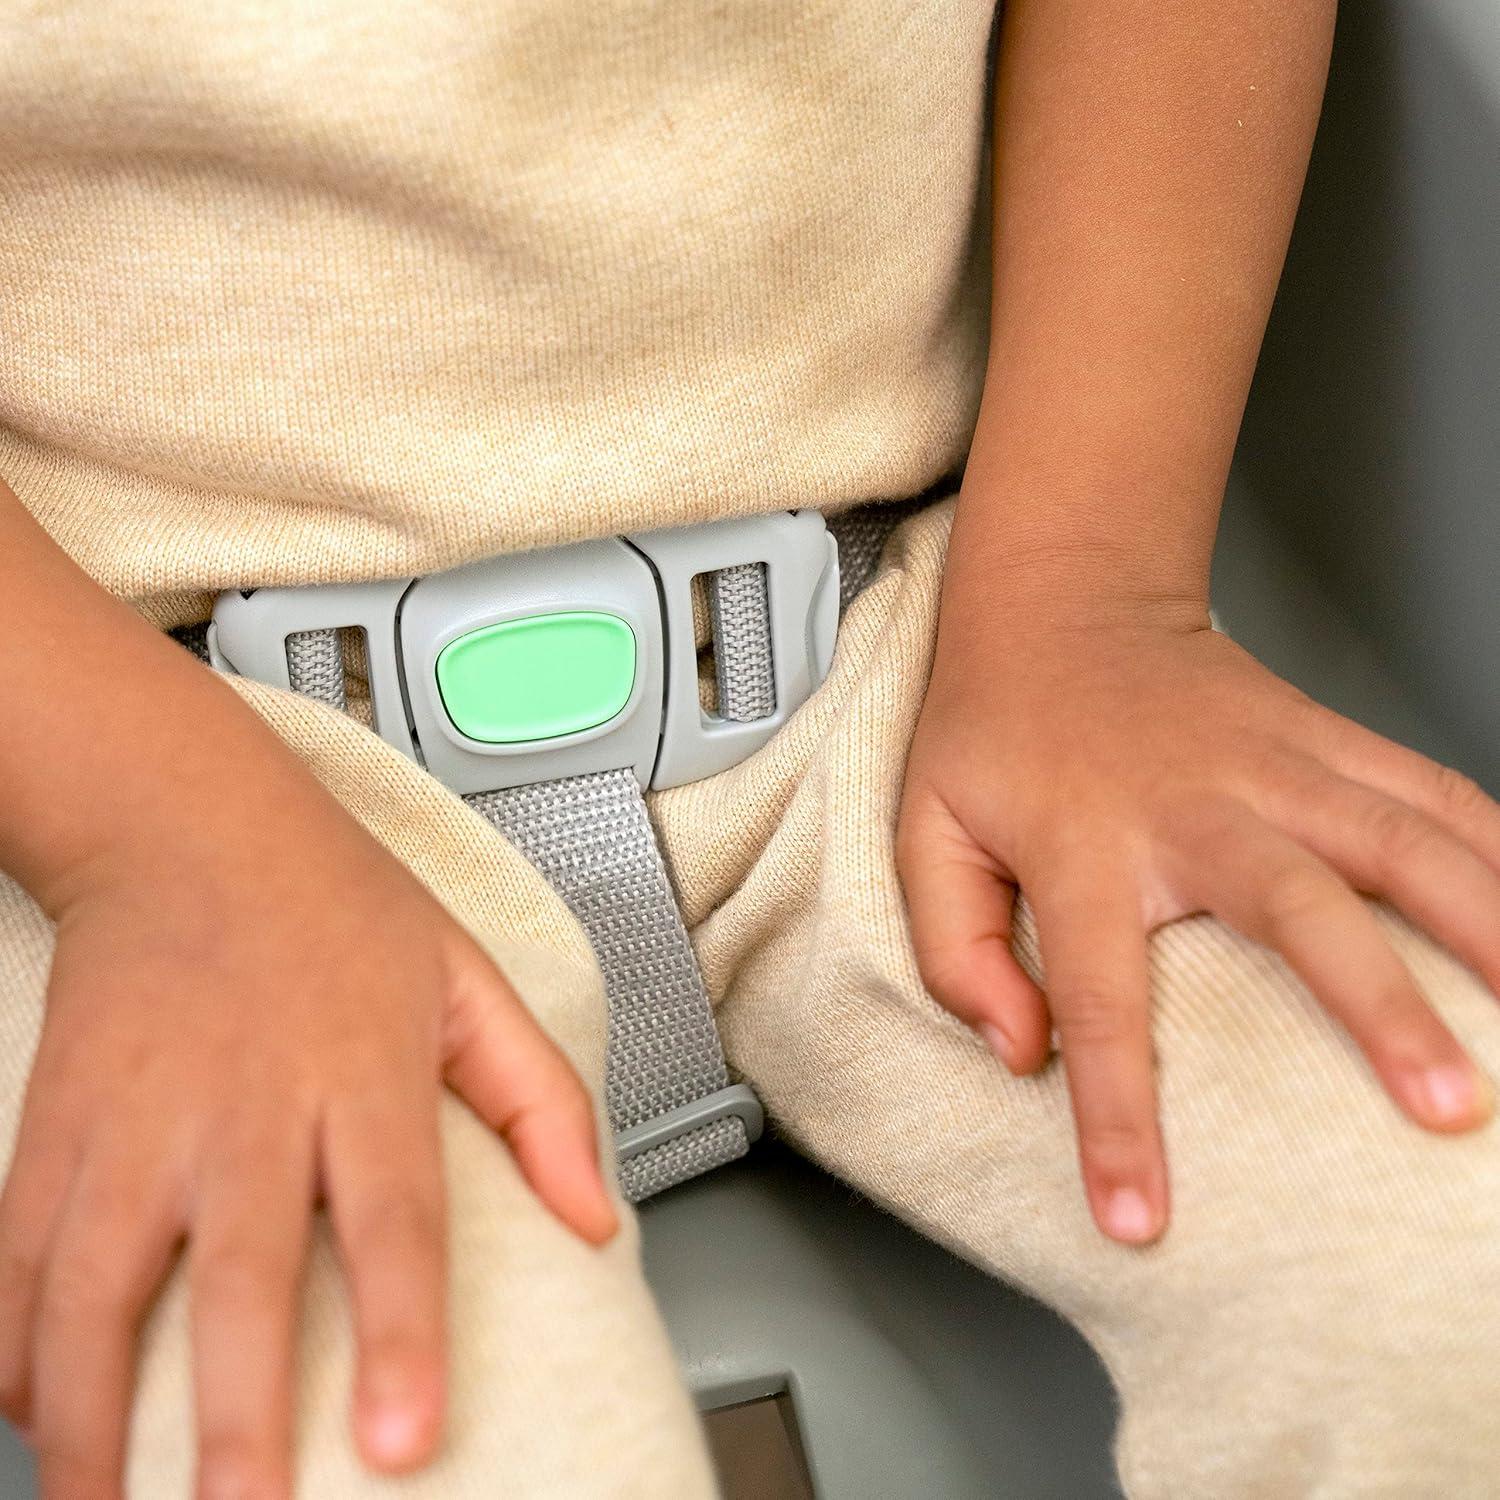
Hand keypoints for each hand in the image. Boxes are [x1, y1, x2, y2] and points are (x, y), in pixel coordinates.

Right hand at [0, 753, 615, 1496]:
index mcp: (361, 1071)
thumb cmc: (337, 906)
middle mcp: (245, 1104)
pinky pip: (17, 1258)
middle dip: (233, 1417)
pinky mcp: (57, 1123)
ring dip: (93, 1424)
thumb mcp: (468, 981)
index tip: (406, 1440)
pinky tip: (35, 1417)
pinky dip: (15, 1351)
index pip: (393, 1218)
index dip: (401, 1334)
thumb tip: (597, 1218)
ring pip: (96, 1291)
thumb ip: (541, 1098)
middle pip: (237, 1277)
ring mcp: (138, 1119)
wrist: (185, 823)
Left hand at [898, 598, 1499, 1245]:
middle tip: (1446, 1106)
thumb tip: (1018, 1053)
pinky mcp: (1323, 735)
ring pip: (1399, 836)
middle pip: (1295, 904)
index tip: (1139, 1219)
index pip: (1097, 997)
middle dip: (1377, 1005)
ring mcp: (1273, 761)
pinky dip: (1499, 844)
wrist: (1061, 601)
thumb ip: (954, 945)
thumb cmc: (994, 729)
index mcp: (1082, 844)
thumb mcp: (926, 828)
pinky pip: (1431, 785)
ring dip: (1486, 919)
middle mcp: (1191, 803)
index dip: (1116, 1114)